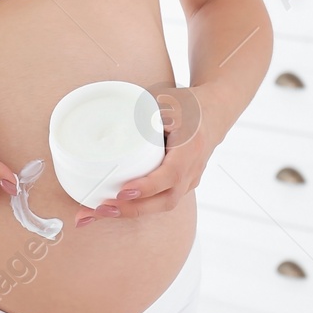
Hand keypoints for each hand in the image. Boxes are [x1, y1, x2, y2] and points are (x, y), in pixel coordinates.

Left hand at [78, 86, 213, 224]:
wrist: (214, 113)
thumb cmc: (190, 105)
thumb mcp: (169, 100)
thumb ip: (145, 109)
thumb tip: (113, 118)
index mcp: (191, 148)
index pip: (171, 175)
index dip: (147, 186)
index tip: (124, 191)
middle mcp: (192, 170)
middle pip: (165, 200)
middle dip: (131, 208)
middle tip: (101, 208)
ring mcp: (189, 180)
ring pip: (162, 205)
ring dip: (130, 211)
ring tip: (98, 212)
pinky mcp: (180, 185)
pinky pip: (160, 200)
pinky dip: (137, 206)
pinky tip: (112, 208)